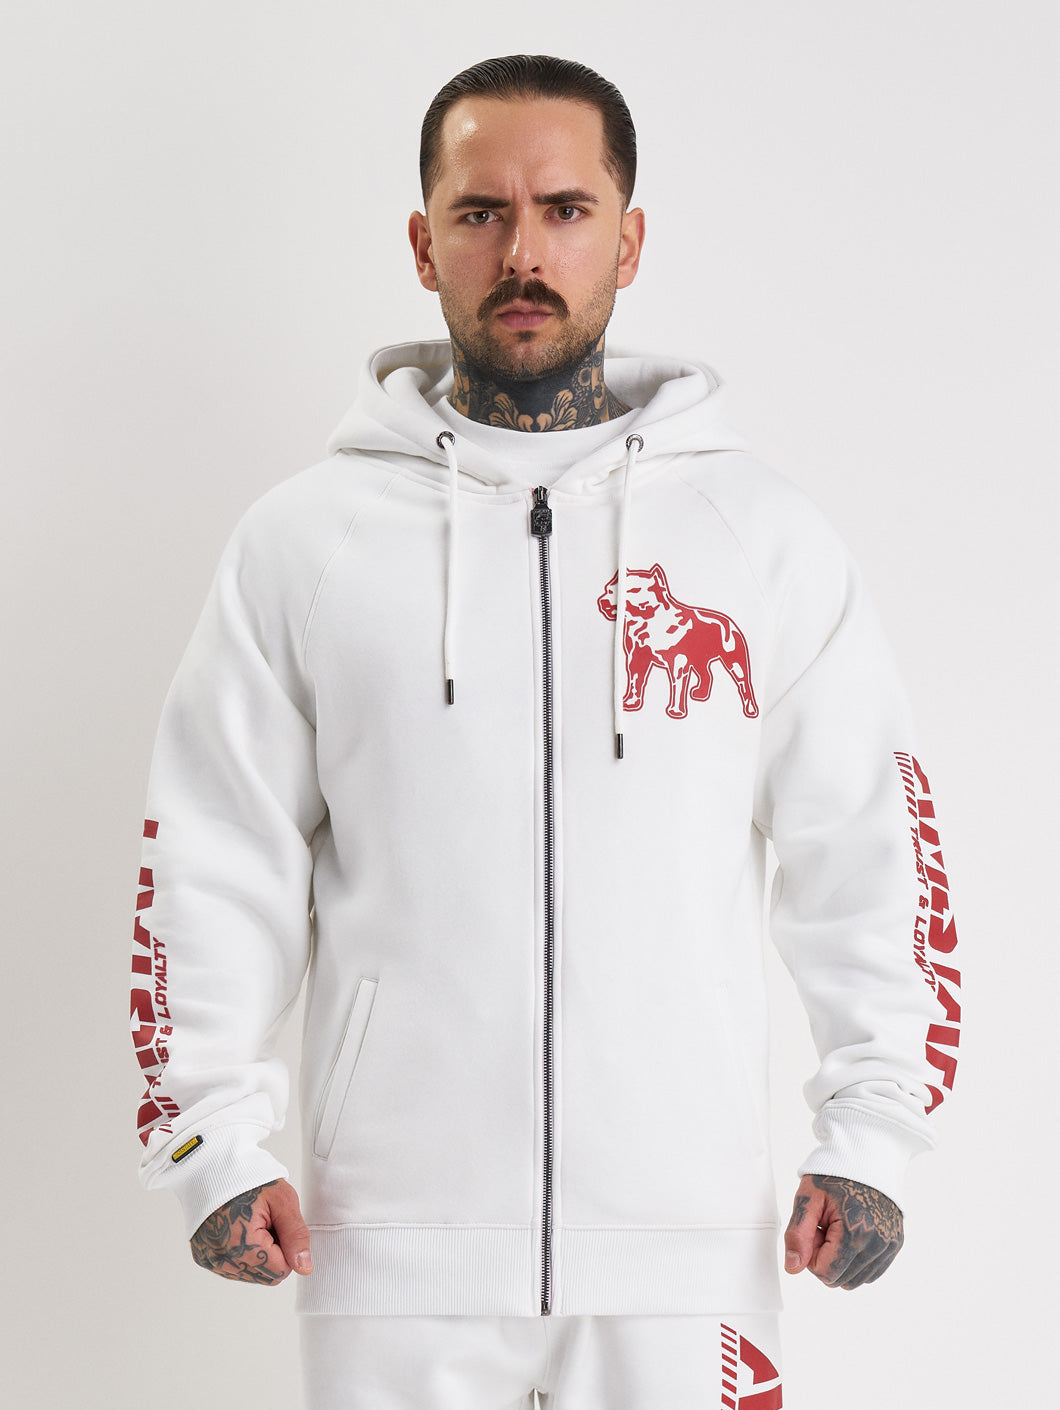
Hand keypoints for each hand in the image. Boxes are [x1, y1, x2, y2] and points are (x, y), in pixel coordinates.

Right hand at [190, 1178, 312, 1283]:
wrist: (216, 1166)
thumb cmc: (249, 1179)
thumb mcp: (282, 1201)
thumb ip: (296, 1236)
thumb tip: (304, 1267)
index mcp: (241, 1248)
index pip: (281, 1270)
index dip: (287, 1247)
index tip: (279, 1224)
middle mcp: (221, 1260)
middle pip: (265, 1275)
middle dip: (273, 1252)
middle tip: (266, 1222)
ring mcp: (210, 1260)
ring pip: (250, 1273)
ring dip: (257, 1254)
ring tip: (251, 1223)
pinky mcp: (204, 1257)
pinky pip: (232, 1267)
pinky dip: (241, 1252)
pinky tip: (239, 1228)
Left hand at [783, 1174, 903, 1289]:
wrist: (866, 1156)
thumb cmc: (835, 1174)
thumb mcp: (808, 1198)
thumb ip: (797, 1235)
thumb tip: (792, 1268)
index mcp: (854, 1232)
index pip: (825, 1273)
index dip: (811, 1253)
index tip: (814, 1228)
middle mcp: (877, 1244)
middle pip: (840, 1279)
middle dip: (825, 1257)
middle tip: (824, 1226)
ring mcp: (889, 1246)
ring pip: (855, 1280)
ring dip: (841, 1259)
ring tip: (839, 1227)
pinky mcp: (895, 1245)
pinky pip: (870, 1272)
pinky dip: (855, 1260)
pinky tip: (851, 1234)